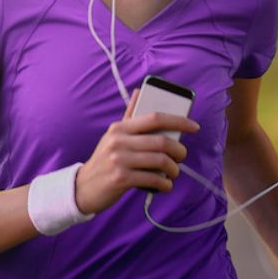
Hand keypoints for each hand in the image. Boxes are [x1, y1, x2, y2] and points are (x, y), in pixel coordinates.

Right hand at [74, 87, 199, 215]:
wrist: (83, 187)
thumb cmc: (104, 161)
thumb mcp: (113, 136)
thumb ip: (129, 116)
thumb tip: (140, 91)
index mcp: (119, 128)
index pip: (154, 118)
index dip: (178, 121)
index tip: (194, 126)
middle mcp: (118, 141)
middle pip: (161, 141)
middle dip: (179, 150)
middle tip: (182, 157)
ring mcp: (119, 160)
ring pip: (161, 161)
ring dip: (174, 169)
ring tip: (174, 172)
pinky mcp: (121, 179)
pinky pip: (154, 179)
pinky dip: (165, 184)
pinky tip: (165, 185)